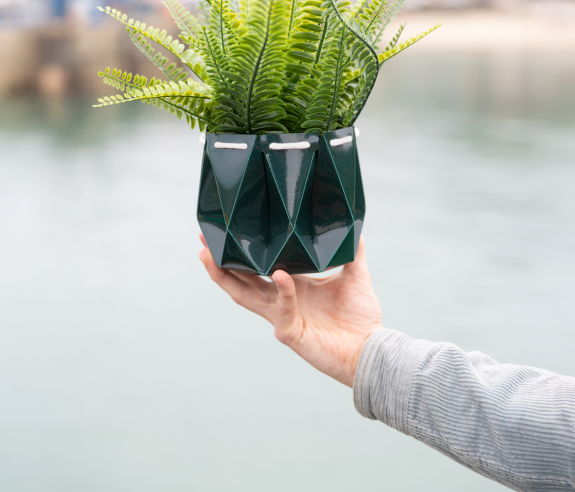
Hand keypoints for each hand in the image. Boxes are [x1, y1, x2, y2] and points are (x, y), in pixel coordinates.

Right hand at [199, 235, 382, 386]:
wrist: (371, 349)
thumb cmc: (361, 318)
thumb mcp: (355, 277)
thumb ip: (352, 253)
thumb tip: (354, 226)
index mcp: (291, 287)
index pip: (256, 270)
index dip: (238, 255)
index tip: (223, 234)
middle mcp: (281, 301)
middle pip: (239, 282)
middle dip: (220, 263)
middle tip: (204, 242)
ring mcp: (282, 318)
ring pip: (246, 297)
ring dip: (229, 277)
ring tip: (214, 256)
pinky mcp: (292, 333)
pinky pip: (282, 309)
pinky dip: (283, 291)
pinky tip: (281, 275)